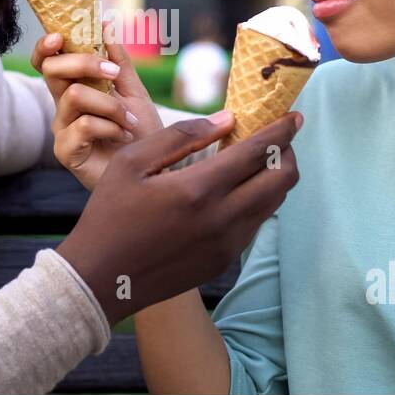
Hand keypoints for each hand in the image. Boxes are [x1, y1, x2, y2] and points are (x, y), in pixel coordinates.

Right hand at [32, 24, 163, 189]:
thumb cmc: (141, 132)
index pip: (47, 60)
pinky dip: (110, 125)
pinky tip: (122, 136)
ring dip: (110, 104)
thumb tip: (105, 25)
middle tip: (113, 74)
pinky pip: (84, 125)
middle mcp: (62, 105)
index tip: (60, 35)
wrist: (155, 166)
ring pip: (75, 96)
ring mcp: (62, 128)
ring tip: (128, 119)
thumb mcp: (134, 90)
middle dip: (84, 63)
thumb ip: (118, 61)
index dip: (46, 45)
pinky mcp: (66, 151)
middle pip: (52, 69)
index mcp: (74, 86)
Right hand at [56, 110, 302, 325]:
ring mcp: (227, 244)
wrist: (102, 279)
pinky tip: (234, 190)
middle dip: (287, 152)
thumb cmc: (109, 214)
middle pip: (282, 180)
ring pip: (273, 203)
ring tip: (255, 160)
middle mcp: (223, 219)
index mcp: (199, 190)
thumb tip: (227, 119)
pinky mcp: (224, 261)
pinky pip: (254, 223)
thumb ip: (181, 136)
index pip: (259, 152)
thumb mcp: (132, 163)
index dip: (282, 130)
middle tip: (275, 137)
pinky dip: (255, 201)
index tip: (293, 115)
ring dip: (273, 177)